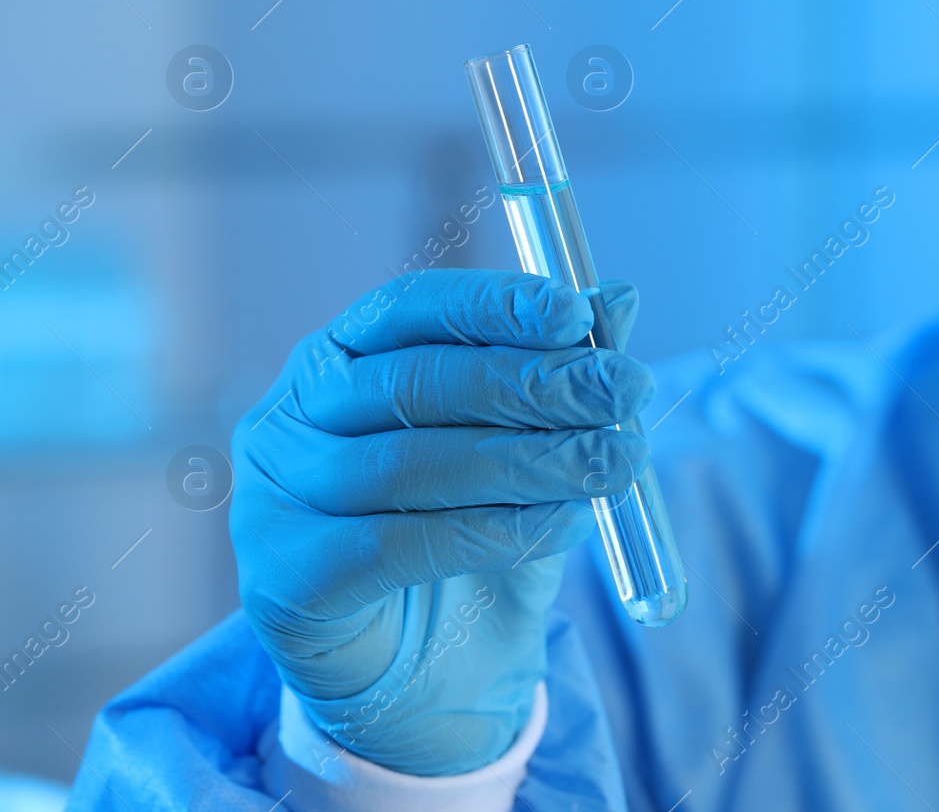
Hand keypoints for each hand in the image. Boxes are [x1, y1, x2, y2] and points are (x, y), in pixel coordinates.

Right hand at [229, 269, 652, 774]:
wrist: (430, 680)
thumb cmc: (472, 540)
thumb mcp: (532, 449)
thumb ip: (562, 372)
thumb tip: (621, 297)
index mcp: (338, 360)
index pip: (410, 308)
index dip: (495, 304)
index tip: (577, 314)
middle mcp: (290, 418)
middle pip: (416, 382)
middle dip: (536, 384)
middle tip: (628, 392)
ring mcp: (273, 498)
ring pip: (412, 463)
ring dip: (531, 460)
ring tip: (614, 464)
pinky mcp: (280, 579)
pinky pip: (397, 545)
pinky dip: (496, 530)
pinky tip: (568, 525)